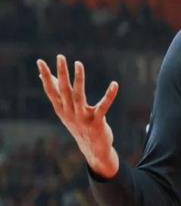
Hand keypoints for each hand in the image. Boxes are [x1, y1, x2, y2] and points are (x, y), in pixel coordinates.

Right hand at [37, 55, 119, 177]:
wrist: (92, 149)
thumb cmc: (78, 124)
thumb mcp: (65, 110)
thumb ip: (57, 93)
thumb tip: (42, 76)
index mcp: (61, 109)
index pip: (51, 90)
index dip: (46, 76)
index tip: (40, 61)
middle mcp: (69, 113)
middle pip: (63, 90)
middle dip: (61, 73)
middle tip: (60, 57)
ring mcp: (82, 117)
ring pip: (78, 96)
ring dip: (78, 79)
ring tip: (79, 64)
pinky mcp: (97, 122)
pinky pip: (103, 106)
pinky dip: (109, 95)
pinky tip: (114, 84)